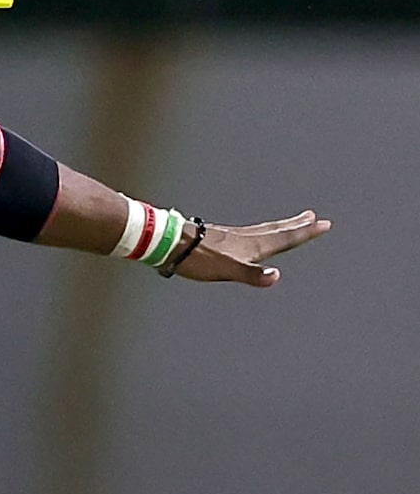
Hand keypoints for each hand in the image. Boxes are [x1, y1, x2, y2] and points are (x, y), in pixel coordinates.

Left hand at [172, 210, 330, 287]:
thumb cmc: (197, 259)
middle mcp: (245, 238)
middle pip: (277, 230)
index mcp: (252, 246)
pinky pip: (248, 233)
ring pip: (263, 229)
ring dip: (280, 226)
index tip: (324, 224)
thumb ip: (252, 275)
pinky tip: (251, 237)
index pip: (284, 239)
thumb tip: (276, 276)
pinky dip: (259, 232)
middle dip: (297, 226)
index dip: (305, 233)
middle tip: (313, 217)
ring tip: (291, 222)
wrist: (169, 243)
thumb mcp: (227, 270)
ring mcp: (232, 237)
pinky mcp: (219, 239)